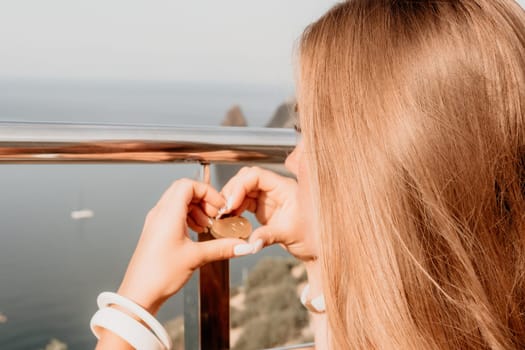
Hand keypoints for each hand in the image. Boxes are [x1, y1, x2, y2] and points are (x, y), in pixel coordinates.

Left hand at [117, 178, 251, 313]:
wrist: (138, 294)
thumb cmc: (158, 275)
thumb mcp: (196, 258)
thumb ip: (222, 248)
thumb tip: (241, 245)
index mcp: (168, 214)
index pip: (188, 185)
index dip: (207, 191)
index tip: (218, 205)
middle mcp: (159, 214)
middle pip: (183, 190)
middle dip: (203, 199)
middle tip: (215, 214)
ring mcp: (155, 222)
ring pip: (178, 201)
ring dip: (196, 208)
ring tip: (207, 225)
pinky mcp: (155, 231)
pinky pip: (173, 214)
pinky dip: (188, 217)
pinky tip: (196, 232)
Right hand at [221, 166, 317, 261]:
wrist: (318, 248)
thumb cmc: (313, 238)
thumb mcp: (290, 236)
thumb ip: (267, 237)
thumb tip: (249, 244)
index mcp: (284, 188)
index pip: (256, 175)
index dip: (240, 186)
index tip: (230, 203)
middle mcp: (276, 189)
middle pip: (247, 179)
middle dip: (232, 191)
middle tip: (222, 209)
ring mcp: (269, 198)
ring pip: (243, 190)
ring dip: (231, 200)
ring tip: (223, 215)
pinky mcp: (264, 209)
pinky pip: (244, 203)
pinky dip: (235, 209)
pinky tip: (230, 219)